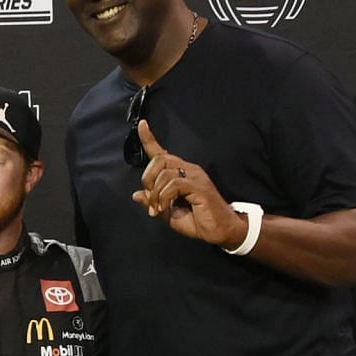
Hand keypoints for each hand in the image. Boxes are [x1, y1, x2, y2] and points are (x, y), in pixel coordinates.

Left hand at [131, 119, 243, 248]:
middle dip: (148, 179)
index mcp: (181, 173)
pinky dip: (164, 197)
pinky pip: (174, 184)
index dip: (149, 139)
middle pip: (159, 159)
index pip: (163, 153)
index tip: (141, 125)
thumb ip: (153, 202)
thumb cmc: (198, 221)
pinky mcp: (199, 186)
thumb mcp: (168, 214)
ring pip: (165, 173)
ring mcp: (195, 177)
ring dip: (156, 194)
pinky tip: (165, 208)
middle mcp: (188, 170)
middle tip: (151, 199)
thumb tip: (136, 194)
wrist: (219, 230)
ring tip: (158, 209)